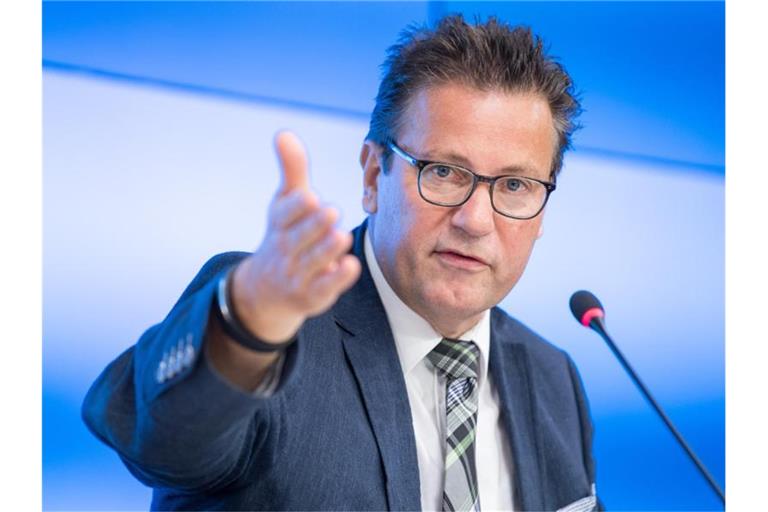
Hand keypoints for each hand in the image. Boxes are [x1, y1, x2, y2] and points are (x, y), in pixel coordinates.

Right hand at [229, 131, 361, 342]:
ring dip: (326, 250)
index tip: (310, 196)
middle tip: (332, 212)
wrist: (267, 289)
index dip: (296, 207)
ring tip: (341, 236)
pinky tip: (350, 266)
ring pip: (312, 263)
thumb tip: (284, 132)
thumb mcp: (285, 202)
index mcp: (280, 223)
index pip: (285, 214)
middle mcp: (285, 249)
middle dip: (313, 226)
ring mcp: (297, 274)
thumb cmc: (285, 234)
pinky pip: (323, 289)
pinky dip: (336, 279)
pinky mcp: (312, 296)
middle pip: (298, 238)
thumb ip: (292, 170)